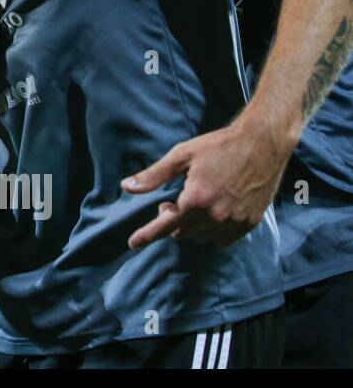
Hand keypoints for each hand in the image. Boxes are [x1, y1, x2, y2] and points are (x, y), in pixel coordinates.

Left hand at [123, 121, 292, 248]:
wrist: (262, 144)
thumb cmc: (218, 146)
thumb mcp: (182, 155)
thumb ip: (154, 175)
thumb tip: (127, 187)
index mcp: (196, 199)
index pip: (165, 225)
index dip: (146, 235)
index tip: (132, 243)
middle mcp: (215, 215)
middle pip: (182, 233)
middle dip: (172, 221)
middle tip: (172, 203)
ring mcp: (235, 221)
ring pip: (202, 238)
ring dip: (191, 227)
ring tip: (194, 205)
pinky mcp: (250, 223)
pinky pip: (223, 240)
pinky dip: (212, 232)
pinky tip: (212, 214)